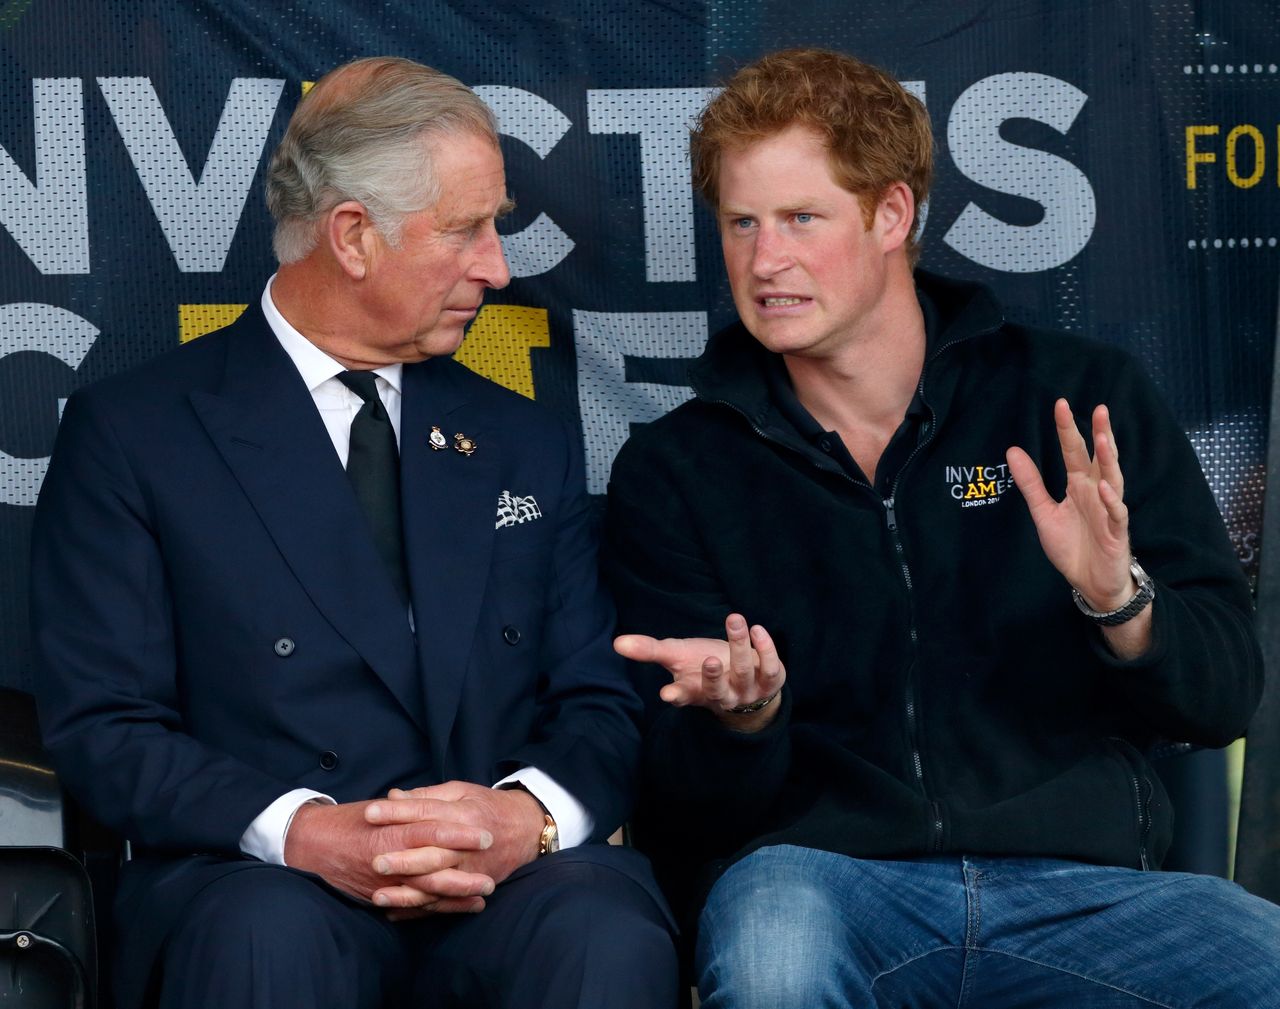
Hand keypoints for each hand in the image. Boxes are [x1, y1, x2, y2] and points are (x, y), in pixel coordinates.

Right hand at [283, 799, 494, 913]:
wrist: (308, 845)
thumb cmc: (347, 822)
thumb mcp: (379, 808)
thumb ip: (408, 807)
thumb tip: (434, 802)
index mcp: (390, 829)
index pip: (431, 829)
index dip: (459, 833)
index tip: (485, 834)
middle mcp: (388, 858)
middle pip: (434, 865)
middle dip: (465, 869)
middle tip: (493, 867)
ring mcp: (384, 882)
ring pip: (427, 890)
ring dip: (458, 893)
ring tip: (485, 892)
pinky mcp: (380, 897)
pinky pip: (414, 906)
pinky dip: (439, 908)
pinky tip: (463, 907)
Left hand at [362, 781, 544, 908]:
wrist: (525, 830)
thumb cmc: (487, 806)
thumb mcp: (461, 791)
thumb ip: (428, 795)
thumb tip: (394, 796)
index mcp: (464, 814)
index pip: (426, 812)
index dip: (398, 812)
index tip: (370, 812)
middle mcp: (467, 844)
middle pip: (432, 852)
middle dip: (403, 858)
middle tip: (374, 861)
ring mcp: (471, 869)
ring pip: (437, 884)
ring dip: (408, 892)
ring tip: (378, 896)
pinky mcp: (472, 887)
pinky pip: (444, 903)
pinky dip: (420, 910)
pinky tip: (394, 913)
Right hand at [613, 613, 783, 730]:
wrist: (743, 684)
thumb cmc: (700, 666)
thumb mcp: (675, 656)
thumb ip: (648, 650)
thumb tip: (617, 643)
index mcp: (694, 692)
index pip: (684, 698)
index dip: (677, 696)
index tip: (667, 694)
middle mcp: (722, 696)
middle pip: (717, 691)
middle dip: (713, 677)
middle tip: (709, 661)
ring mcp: (747, 690)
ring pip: (743, 671)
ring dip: (739, 645)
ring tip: (734, 619)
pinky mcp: (770, 680)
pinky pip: (772, 668)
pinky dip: (766, 648)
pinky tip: (757, 629)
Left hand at [1006, 399, 1134, 609]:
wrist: (1090, 583)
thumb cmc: (1072, 546)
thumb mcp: (1044, 512)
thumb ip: (1031, 483)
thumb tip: (1012, 450)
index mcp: (1079, 486)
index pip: (1073, 452)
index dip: (1067, 430)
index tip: (1060, 405)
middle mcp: (1096, 492)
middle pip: (1099, 458)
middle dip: (1100, 434)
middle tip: (1100, 408)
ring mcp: (1109, 510)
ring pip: (1113, 479)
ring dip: (1109, 460)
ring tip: (1104, 438)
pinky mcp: (1116, 532)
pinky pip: (1116, 513)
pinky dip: (1112, 501)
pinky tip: (1105, 487)